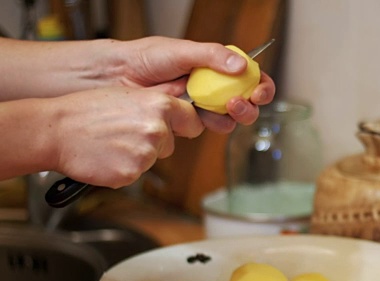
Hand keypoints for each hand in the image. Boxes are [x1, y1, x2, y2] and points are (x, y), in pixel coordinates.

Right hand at [51, 87, 202, 187]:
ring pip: (152, 159)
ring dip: (136, 155)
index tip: (181, 128)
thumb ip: (157, 107)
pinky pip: (135, 173)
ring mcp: (145, 154)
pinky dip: (122, 169)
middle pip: (170, 144)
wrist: (56, 131)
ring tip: (111, 142)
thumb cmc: (87, 112)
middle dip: (154, 142)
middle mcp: (156, 129)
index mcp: (159, 106)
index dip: (185, 126)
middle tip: (125, 133)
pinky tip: (106, 156)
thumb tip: (179, 114)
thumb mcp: (128, 96)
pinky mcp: (131, 174)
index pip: (193, 121)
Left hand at [115, 37, 275, 131]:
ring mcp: (199, 106)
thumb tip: (241, 66)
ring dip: (228, 118)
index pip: (250, 77)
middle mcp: (212, 88)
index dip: (261, 86)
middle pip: (245, 103)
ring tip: (217, 109)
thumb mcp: (182, 50)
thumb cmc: (145, 57)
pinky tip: (191, 113)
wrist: (116, 76)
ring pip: (227, 120)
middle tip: (237, 103)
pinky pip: (202, 129)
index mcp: (217, 67)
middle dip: (248, 107)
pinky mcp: (185, 122)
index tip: (258, 91)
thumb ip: (213, 56)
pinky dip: (201, 124)